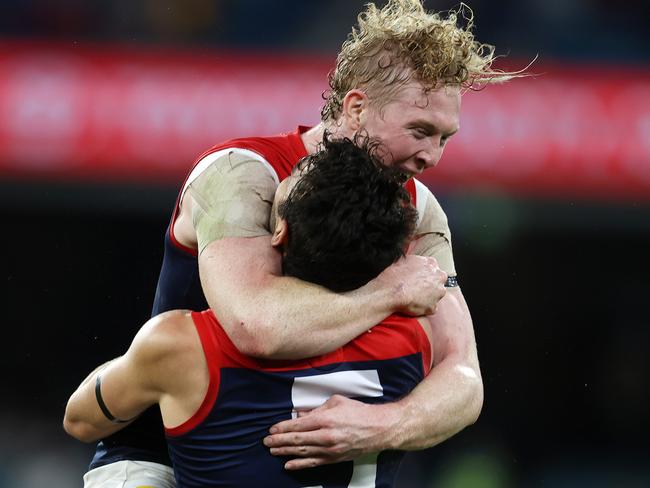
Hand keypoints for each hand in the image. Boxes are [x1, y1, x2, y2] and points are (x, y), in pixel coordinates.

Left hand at [263, 395, 399, 469]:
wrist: (378, 429)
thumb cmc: (358, 412)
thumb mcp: (336, 402)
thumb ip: (316, 408)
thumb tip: (300, 414)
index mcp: (325, 419)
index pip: (297, 425)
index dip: (282, 428)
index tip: (272, 428)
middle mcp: (325, 436)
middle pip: (296, 440)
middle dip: (279, 441)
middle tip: (266, 441)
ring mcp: (330, 450)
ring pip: (302, 452)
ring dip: (285, 452)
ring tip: (272, 450)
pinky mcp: (334, 459)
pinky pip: (313, 463)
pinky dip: (299, 465)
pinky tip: (288, 465)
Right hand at [375, 255, 446, 315]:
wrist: (390, 292)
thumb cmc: (394, 276)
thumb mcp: (403, 260)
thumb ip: (415, 261)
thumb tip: (413, 263)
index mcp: (431, 263)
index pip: (433, 268)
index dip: (424, 274)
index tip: (418, 278)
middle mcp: (438, 277)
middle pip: (438, 281)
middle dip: (430, 285)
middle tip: (416, 288)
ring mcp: (438, 293)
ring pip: (435, 295)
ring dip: (427, 296)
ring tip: (413, 297)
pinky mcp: (433, 306)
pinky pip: (430, 307)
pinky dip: (423, 307)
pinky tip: (412, 305)